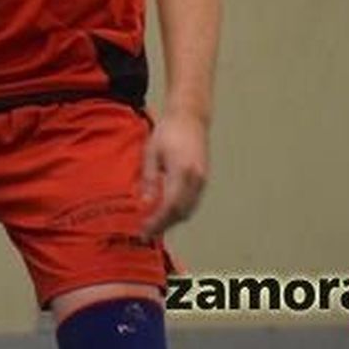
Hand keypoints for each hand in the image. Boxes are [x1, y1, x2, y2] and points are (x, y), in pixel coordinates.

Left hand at [139, 109, 208, 237]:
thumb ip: (149, 179)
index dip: (157, 222)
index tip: (144, 231)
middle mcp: (196, 179)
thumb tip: (145, 203)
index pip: (170, 206)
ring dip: (172, 220)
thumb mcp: (151, 152)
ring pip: (188, 210)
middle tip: (146, 232)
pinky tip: (166, 211)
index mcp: (182, 172)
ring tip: (154, 224)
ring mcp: (203, 180)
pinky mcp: (204, 179)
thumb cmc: (168, 131)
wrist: (190, 117)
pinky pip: (192, 202)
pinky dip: (180, 211)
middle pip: (181, 212)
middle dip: (164, 225)